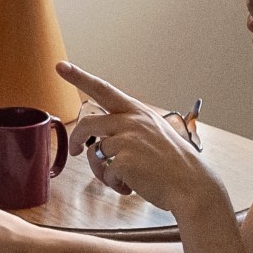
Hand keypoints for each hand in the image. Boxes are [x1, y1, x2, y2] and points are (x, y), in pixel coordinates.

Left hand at [60, 61, 226, 222]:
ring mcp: (126, 140)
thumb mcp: (156, 134)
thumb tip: (104, 140)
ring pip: (93, 152)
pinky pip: (105, 172)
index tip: (61, 66)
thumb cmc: (174, 164)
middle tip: (74, 151)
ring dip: (101, 170)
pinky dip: (114, 183)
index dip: (80, 77)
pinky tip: (132, 187)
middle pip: (88, 123)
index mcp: (138, 112)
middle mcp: (131, 121)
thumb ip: (131, 129)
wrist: (191, 185)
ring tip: (120, 179)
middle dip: (76, 139)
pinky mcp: (123, 160)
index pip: (104, 89)